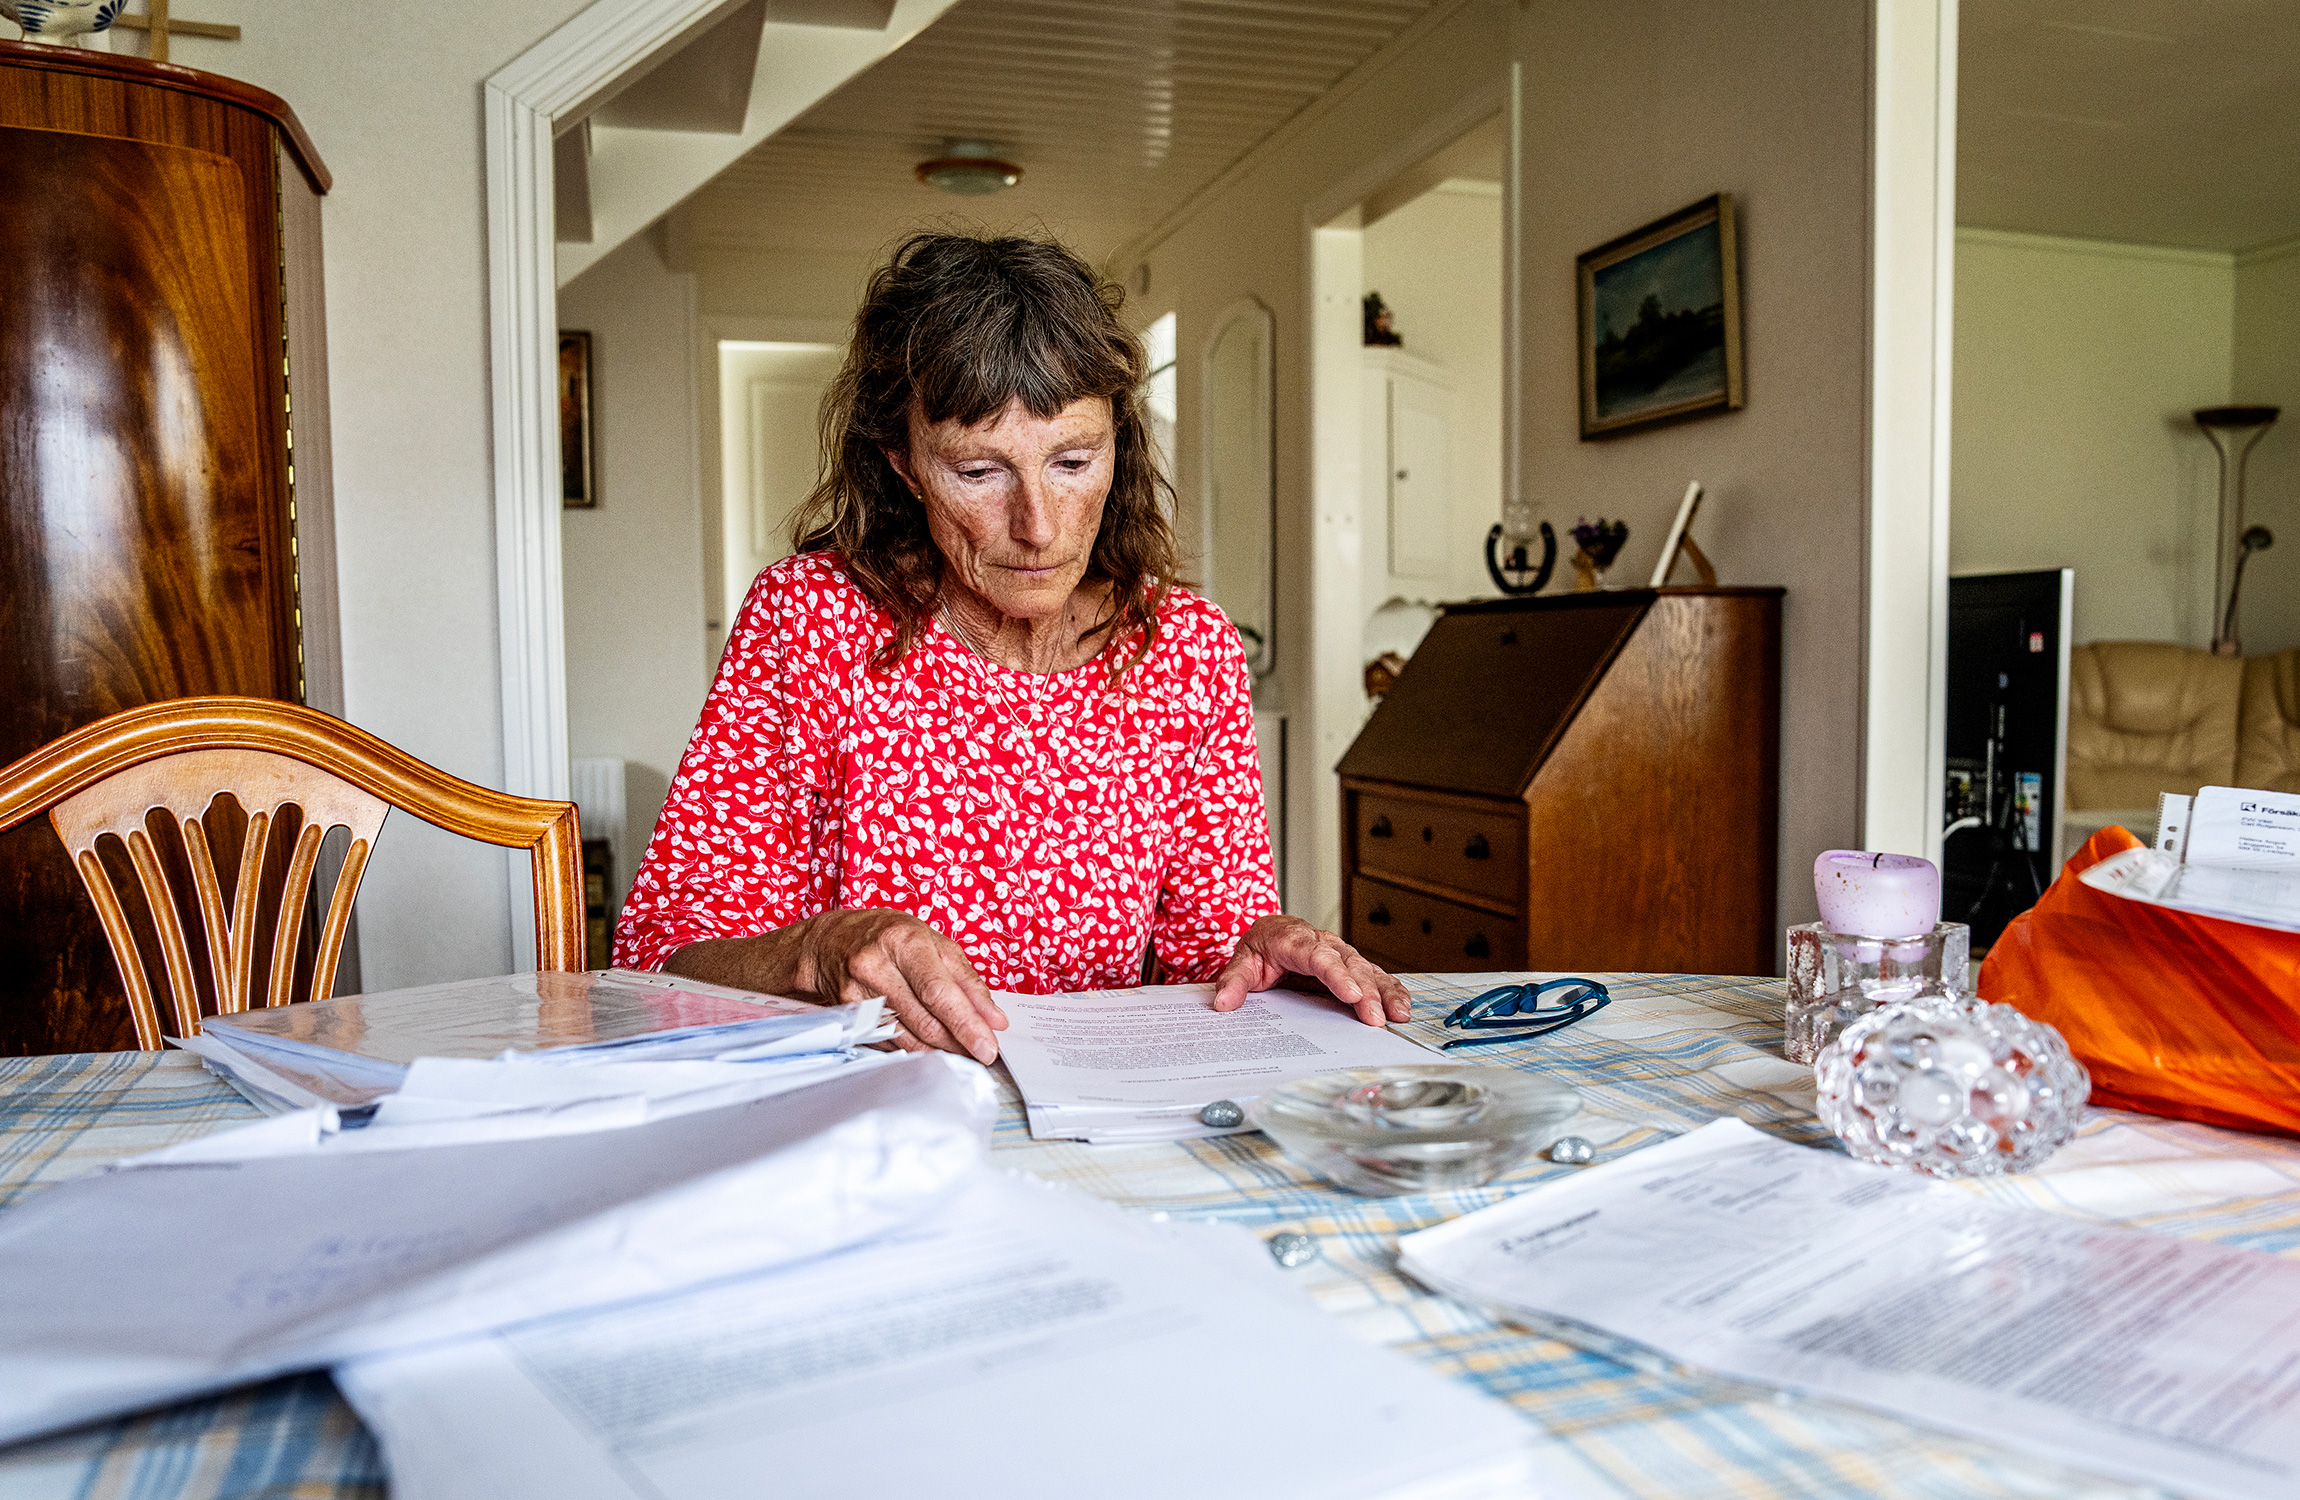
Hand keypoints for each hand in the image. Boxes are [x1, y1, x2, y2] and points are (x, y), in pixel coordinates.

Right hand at [663, 908, 1007, 1064]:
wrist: (824, 942)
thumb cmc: (887, 936)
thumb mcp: (931, 942)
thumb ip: (966, 980)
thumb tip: (994, 1017)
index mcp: (904, 940)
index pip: (940, 992)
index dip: (967, 1024)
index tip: (989, 1047)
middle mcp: (876, 965)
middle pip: (925, 1019)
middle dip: (958, 1042)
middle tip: (981, 1054)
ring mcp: (855, 991)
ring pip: (907, 1036)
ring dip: (938, 1049)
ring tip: (960, 1051)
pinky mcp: (846, 1013)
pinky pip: (889, 1040)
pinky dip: (913, 1047)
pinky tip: (928, 1046)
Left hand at [1209, 914, 1410, 1027]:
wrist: (1272, 932)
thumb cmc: (1261, 948)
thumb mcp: (1242, 962)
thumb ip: (1233, 982)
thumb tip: (1223, 1003)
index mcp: (1296, 941)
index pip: (1319, 957)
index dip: (1337, 975)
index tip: (1351, 994)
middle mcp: (1324, 945)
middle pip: (1350, 966)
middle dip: (1366, 992)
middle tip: (1376, 1019)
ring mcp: (1341, 955)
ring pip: (1367, 971)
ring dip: (1385, 991)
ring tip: (1398, 1014)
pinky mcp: (1351, 966)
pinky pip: (1374, 976)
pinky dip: (1390, 990)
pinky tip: (1402, 1007)